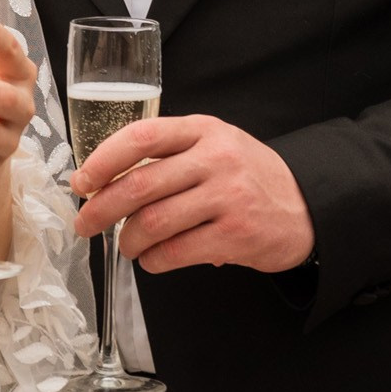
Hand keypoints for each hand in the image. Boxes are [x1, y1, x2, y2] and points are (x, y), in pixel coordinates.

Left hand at [71, 112, 314, 274]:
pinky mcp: (236, 234)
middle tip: (85, 223)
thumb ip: (170, 155)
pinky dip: (154, 260)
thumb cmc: (248, 176)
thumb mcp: (214, 146)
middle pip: (140, 185)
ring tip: (126, 245)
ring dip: (129, 240)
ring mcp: (228, 196)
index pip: (141, 137)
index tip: (82, 181)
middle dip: (102, 209)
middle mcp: (215, 158)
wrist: (308, 206)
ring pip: (154, 222)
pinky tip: (153, 259)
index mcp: (202, 130)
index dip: (103, 160)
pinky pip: (176, 251)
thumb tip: (105, 182)